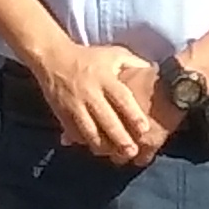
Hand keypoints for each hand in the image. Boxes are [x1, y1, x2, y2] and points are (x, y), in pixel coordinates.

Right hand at [34, 41, 168, 168]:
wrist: (53, 58)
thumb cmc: (90, 57)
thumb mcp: (114, 54)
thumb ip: (134, 63)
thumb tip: (155, 70)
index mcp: (105, 78)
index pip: (121, 98)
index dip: (134, 115)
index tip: (144, 129)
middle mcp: (90, 92)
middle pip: (106, 119)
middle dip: (120, 138)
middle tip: (132, 152)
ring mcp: (74, 104)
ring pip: (88, 130)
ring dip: (102, 145)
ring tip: (113, 155)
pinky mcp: (62, 112)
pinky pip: (74, 131)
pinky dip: (84, 141)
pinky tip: (95, 149)